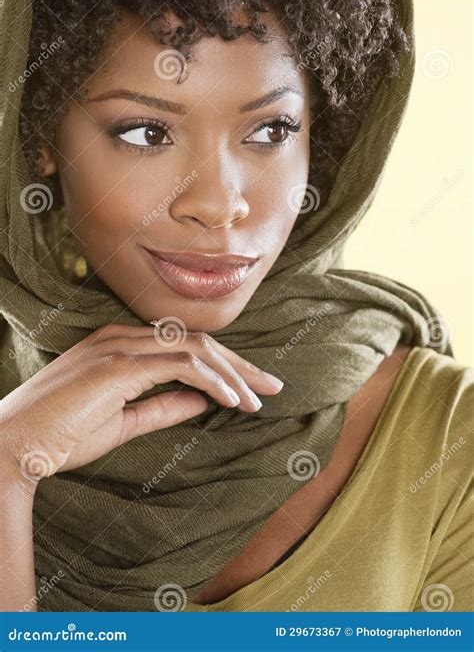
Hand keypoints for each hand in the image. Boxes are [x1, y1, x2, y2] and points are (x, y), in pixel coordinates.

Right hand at [0, 322, 282, 489]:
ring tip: (258, 400)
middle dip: (239, 363)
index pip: (183, 344)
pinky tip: (233, 401)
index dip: (222, 363)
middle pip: (196, 340)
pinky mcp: (117, 365)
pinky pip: (179, 364)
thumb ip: (163, 406)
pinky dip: (211, 380)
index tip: (251, 387)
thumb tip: (202, 399)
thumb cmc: (60, 437)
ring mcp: (118, 347)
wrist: (12, 446)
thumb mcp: (123, 421)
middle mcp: (120, 337)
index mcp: (119, 344)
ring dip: (232, 374)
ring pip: (193, 348)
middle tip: (272, 386)